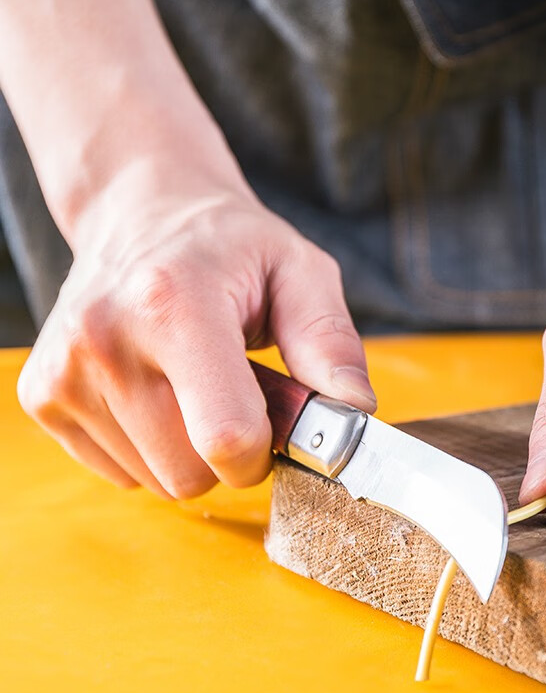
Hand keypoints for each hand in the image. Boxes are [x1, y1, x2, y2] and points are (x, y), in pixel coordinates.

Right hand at [17, 183, 374, 498]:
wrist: (140, 212)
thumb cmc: (227, 244)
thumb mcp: (299, 269)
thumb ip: (330, 341)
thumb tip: (354, 410)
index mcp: (174, 305)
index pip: (226, 437)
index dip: (265, 451)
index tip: (274, 426)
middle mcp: (104, 339)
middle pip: (188, 474)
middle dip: (228, 453)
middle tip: (236, 395)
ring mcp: (64, 371)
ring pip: (154, 481)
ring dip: (188, 450)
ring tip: (193, 384)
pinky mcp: (43, 395)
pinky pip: (119, 472)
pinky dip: (150, 448)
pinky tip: (156, 391)